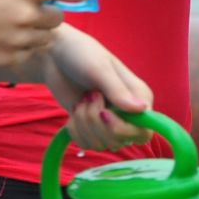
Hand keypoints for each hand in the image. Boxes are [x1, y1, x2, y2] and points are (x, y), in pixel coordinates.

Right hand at [0, 0, 78, 68]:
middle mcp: (27, 15)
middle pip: (59, 17)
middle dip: (49, 13)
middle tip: (32, 11)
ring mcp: (20, 39)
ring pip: (47, 37)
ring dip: (38, 32)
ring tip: (15, 26)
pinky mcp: (11, 58)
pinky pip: (29, 52)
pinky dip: (23, 47)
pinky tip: (3, 39)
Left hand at [43, 25, 154, 151]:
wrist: (55, 55)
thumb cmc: (82, 54)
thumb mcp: (100, 70)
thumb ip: (118, 91)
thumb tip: (142, 109)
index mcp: (138, 96)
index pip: (144, 130)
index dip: (125, 130)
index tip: (104, 114)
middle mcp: (127, 112)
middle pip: (120, 141)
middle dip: (97, 124)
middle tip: (88, 97)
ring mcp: (108, 121)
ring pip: (101, 145)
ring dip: (84, 124)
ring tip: (81, 100)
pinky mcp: (90, 127)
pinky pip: (86, 145)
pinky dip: (75, 130)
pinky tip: (74, 111)